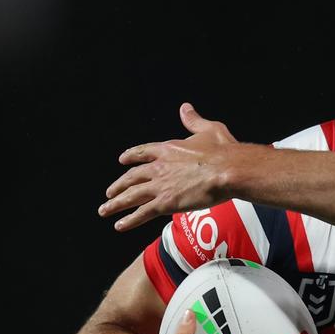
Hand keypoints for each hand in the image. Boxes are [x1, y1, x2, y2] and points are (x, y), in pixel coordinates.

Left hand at [99, 103, 241, 230]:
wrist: (229, 170)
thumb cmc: (223, 151)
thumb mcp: (209, 129)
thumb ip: (194, 120)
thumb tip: (185, 108)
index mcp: (168, 149)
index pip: (143, 152)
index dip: (131, 156)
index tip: (122, 160)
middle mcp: (159, 166)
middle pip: (132, 177)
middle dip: (119, 185)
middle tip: (110, 193)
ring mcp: (160, 185)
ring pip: (132, 195)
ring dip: (116, 204)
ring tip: (105, 210)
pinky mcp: (166, 202)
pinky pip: (142, 213)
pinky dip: (130, 220)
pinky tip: (120, 225)